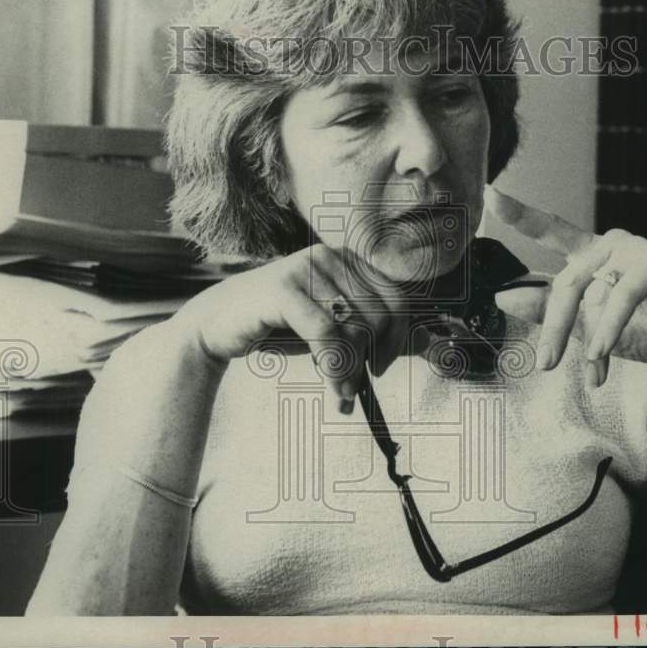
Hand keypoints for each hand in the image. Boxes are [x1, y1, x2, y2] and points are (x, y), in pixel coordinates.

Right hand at [172, 244, 411, 412]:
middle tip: (356, 386)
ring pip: (355, 326)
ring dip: (353, 370)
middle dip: (373, 358)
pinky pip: (326, 333)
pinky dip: (335, 367)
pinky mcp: (284, 288)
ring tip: (341, 392)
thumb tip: (429, 343)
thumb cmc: (279, 325)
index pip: (397, 298)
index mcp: (348, 259)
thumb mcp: (333, 327)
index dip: (398, 339)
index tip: (381, 367)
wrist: (217, 323)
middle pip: (381, 314)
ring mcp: (306, 267)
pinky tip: (333, 388)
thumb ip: (376, 333)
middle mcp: (331, 255)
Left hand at [485, 187, 646, 388]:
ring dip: (583, 334)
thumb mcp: (583, 326)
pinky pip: (623, 295)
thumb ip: (546, 311)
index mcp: (587, 252)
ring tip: (588, 368)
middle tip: (546, 363)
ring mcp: (634, 249)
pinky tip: (601, 352)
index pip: (548, 229)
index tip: (490, 194)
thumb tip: (502, 298)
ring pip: (588, 288)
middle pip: (565, 281)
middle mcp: (608, 244)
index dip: (519, 213)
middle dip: (555, 327)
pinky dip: (609, 326)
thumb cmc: (637, 331)